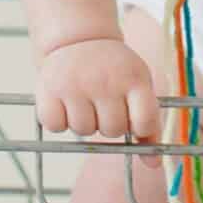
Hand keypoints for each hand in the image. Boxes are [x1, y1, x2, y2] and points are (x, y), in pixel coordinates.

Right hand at [35, 38, 162, 166]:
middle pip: (112, 130)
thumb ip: (148, 124)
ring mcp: (75, 84)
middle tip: (103, 102)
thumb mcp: (138, 86)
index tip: (132, 116)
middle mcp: (105, 80)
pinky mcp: (49, 89)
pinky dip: (59, 121)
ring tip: (84, 99)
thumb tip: (153, 165)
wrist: (79, 37)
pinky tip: (65, 102)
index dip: (139, 127)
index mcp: (134, 78)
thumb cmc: (113, 69)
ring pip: (84, 130)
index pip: (144, 123)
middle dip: (108, 122)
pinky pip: (56, 126)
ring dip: (84, 122)